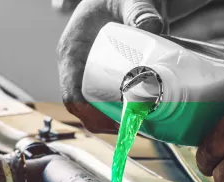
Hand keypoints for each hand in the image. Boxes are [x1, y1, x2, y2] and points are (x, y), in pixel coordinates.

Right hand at [57, 0, 163, 132]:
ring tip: (142, 124)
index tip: (113, 122)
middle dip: (107, 123)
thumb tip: (152, 25)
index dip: (88, 114)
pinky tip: (142, 115)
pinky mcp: (103, 78)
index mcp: (71, 52)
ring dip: (115, 121)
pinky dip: (121, 112)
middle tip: (135, 126)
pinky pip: (106, 101)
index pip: (71, 94)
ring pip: (96, 109)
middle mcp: (76, 68)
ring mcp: (89, 74)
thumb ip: (139, 10)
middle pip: (84, 109)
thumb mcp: (126, 0)